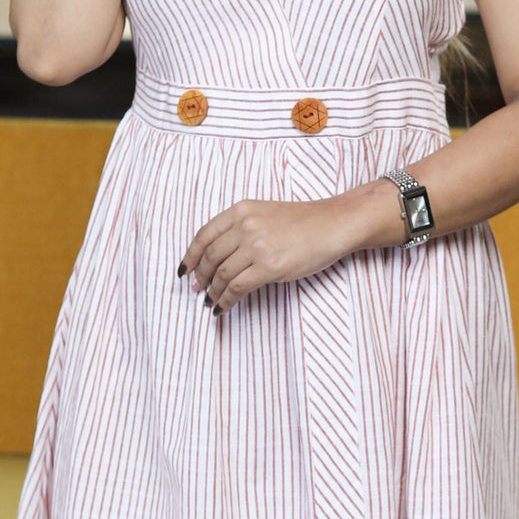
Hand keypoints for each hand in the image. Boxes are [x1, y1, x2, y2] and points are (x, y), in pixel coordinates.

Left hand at [180, 197, 358, 313]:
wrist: (332, 224)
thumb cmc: (303, 222)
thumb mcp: (264, 213)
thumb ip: (240, 228)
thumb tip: (217, 258)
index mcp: (241, 210)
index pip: (204, 235)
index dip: (191, 256)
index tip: (185, 270)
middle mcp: (245, 226)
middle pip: (211, 257)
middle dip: (201, 277)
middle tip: (198, 289)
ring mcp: (257, 246)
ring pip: (222, 275)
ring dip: (213, 291)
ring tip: (210, 301)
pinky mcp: (269, 267)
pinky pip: (237, 288)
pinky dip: (225, 301)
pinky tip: (222, 307)